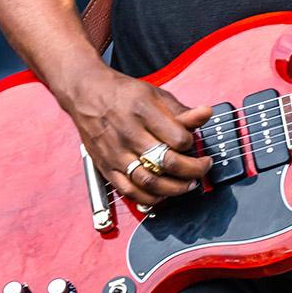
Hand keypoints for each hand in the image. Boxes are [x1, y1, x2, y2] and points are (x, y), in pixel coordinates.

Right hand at [60, 63, 211, 206]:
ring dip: (175, 189)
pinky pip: (129, 191)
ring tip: (187, 184)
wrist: (86, 94)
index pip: (177, 138)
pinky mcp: (106, 166)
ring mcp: (116, 153)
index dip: (191, 144)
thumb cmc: (122, 94)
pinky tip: (162, 194)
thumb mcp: (154, 94)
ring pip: (149, 182)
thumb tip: (205, 114)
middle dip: (192, 171)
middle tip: (202, 168)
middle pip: (166, 162)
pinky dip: (149, 198)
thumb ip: (180, 109)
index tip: (194, 144)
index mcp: (143, 112)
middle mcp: (128, 134)